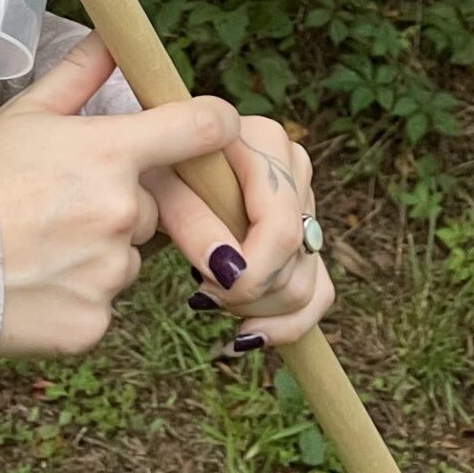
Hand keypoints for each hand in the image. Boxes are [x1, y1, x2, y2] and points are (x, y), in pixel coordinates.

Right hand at [0, 30, 240, 356]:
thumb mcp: (23, 114)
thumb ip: (77, 76)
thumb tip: (109, 37)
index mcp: (111, 154)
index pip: (197, 128)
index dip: (213, 124)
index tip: (216, 127)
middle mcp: (123, 213)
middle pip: (150, 205)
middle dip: (119, 203)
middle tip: (61, 205)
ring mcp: (111, 273)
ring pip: (126, 257)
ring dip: (100, 252)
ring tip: (40, 247)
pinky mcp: (94, 323)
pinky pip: (102, 303)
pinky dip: (78, 294)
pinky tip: (36, 282)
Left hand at [144, 112, 335, 350]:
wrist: (161, 160)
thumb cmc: (155, 166)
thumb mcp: (159, 185)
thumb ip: (191, 220)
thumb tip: (227, 270)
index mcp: (267, 142)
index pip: (281, 229)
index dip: (251, 274)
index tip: (204, 290)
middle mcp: (295, 166)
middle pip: (295, 261)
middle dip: (247, 293)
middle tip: (201, 292)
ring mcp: (306, 200)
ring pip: (305, 284)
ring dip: (257, 308)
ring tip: (212, 295)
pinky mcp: (306, 233)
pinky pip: (318, 293)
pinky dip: (285, 322)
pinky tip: (247, 330)